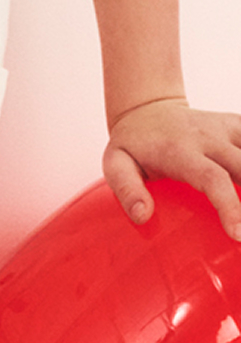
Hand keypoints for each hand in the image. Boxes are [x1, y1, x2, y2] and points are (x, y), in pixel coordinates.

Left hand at [103, 98, 240, 238]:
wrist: (149, 107)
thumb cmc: (133, 146)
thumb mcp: (115, 163)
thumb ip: (126, 189)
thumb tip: (143, 217)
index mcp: (182, 152)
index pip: (213, 180)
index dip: (231, 206)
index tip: (240, 235)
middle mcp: (211, 139)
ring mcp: (229, 130)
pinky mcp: (239, 126)